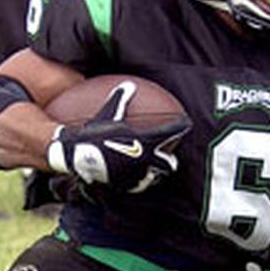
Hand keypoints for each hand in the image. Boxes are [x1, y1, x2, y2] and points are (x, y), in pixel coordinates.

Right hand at [46, 80, 191, 192]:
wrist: (83, 158)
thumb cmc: (96, 134)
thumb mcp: (109, 112)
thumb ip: (121, 99)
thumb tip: (129, 85)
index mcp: (148, 140)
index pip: (172, 131)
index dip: (181, 126)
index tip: (186, 123)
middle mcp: (148, 159)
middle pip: (169, 163)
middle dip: (171, 160)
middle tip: (171, 157)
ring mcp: (138, 174)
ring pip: (154, 176)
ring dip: (154, 172)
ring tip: (151, 169)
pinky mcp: (127, 185)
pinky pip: (137, 185)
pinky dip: (138, 181)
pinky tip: (134, 179)